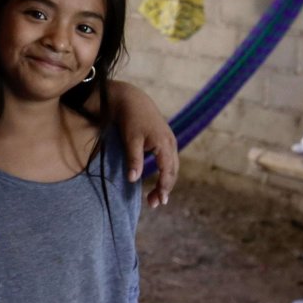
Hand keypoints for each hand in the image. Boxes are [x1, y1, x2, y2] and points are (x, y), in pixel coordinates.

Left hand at [113, 82, 178, 207]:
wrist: (132, 99)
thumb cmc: (130, 118)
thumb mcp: (130, 139)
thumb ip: (133, 159)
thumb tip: (133, 180)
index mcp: (165, 144)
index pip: (168, 171)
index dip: (164, 187)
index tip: (159, 201)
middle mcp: (171, 143)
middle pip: (173, 171)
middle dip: (165, 188)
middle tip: (155, 203)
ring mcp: (170, 141)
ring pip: (172, 166)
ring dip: (166, 181)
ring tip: (156, 196)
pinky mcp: (165, 139)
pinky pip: (169, 160)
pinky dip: (166, 172)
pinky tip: (158, 179)